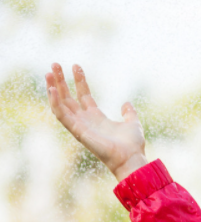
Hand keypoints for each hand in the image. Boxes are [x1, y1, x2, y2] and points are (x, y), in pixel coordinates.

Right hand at [46, 63, 147, 181]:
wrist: (131, 158)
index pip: (83, 95)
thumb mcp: (132, 123)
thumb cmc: (132, 145)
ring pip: (61, 104)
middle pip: (68, 97)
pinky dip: (55, 103)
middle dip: (60, 81)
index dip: (79, 80)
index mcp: (97, 117)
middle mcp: (86, 120)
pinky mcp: (77, 131)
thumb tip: (126, 103)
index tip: (76, 65)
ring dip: (53, 88)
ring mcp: (80, 125)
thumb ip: (128, 113)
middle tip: (54, 64)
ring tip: (48, 72)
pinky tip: (51, 89)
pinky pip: (62, 115)